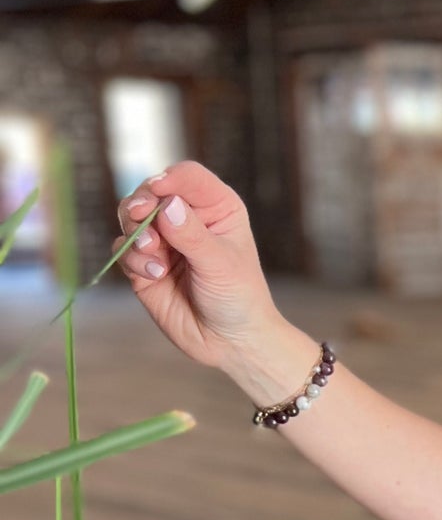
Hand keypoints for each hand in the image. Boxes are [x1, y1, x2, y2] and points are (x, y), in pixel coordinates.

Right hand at [112, 161, 283, 371]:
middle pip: (151, 192)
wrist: (229, 341)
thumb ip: (192, 235)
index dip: (170, 179)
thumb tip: (167, 204)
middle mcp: (186, 218)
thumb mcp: (221, 263)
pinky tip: (155, 275)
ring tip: (153, 254)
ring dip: (136, 232)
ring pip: (131, 217)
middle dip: (141, 203)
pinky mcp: (144, 264)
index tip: (158, 191)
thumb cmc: (238, 297)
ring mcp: (163, 240)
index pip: (187, 177)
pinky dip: (133, 258)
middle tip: (141, 217)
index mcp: (215, 207)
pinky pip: (124, 249)